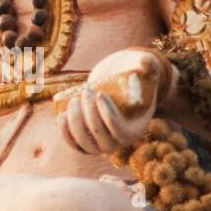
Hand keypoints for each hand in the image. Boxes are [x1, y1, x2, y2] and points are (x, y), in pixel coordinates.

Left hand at [54, 48, 168, 155]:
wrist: (117, 93)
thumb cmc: (132, 80)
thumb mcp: (145, 72)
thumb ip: (149, 64)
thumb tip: (144, 63)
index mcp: (135, 131)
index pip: (119, 129)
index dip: (107, 113)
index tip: (99, 93)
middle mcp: (118, 144)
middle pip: (99, 133)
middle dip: (89, 111)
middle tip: (86, 90)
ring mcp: (100, 147)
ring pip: (83, 139)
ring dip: (75, 119)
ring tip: (75, 99)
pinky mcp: (85, 145)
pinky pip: (73, 145)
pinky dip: (65, 132)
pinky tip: (62, 116)